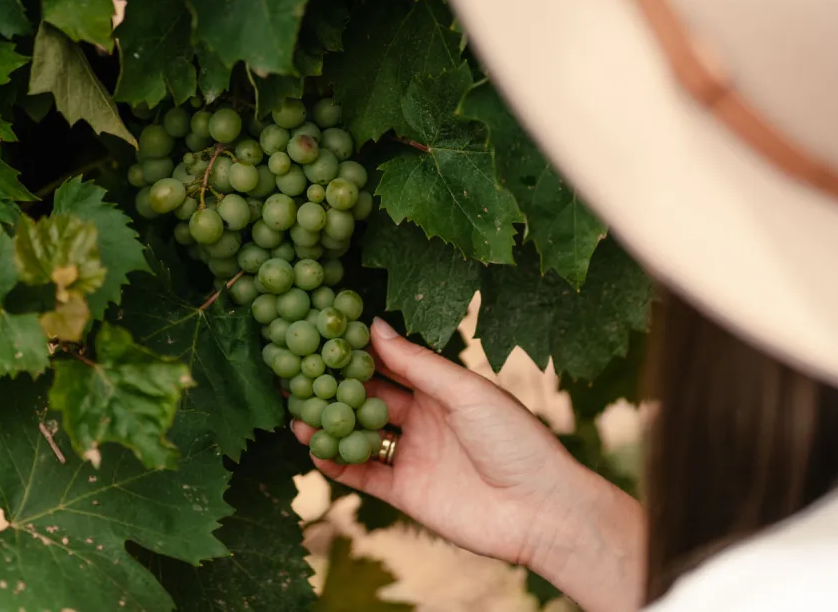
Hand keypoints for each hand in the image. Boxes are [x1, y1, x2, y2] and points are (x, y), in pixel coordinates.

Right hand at [293, 318, 644, 611]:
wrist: (541, 510)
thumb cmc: (514, 439)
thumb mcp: (464, 391)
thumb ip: (416, 364)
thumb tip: (374, 326)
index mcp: (439, 390)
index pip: (389, 365)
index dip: (357, 352)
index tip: (323, 334)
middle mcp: (421, 420)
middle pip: (368, 399)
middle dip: (334, 387)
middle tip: (298, 373)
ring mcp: (411, 456)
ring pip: (359, 436)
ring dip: (330, 425)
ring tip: (296, 412)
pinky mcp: (405, 493)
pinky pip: (363, 475)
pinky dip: (338, 464)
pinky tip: (314, 450)